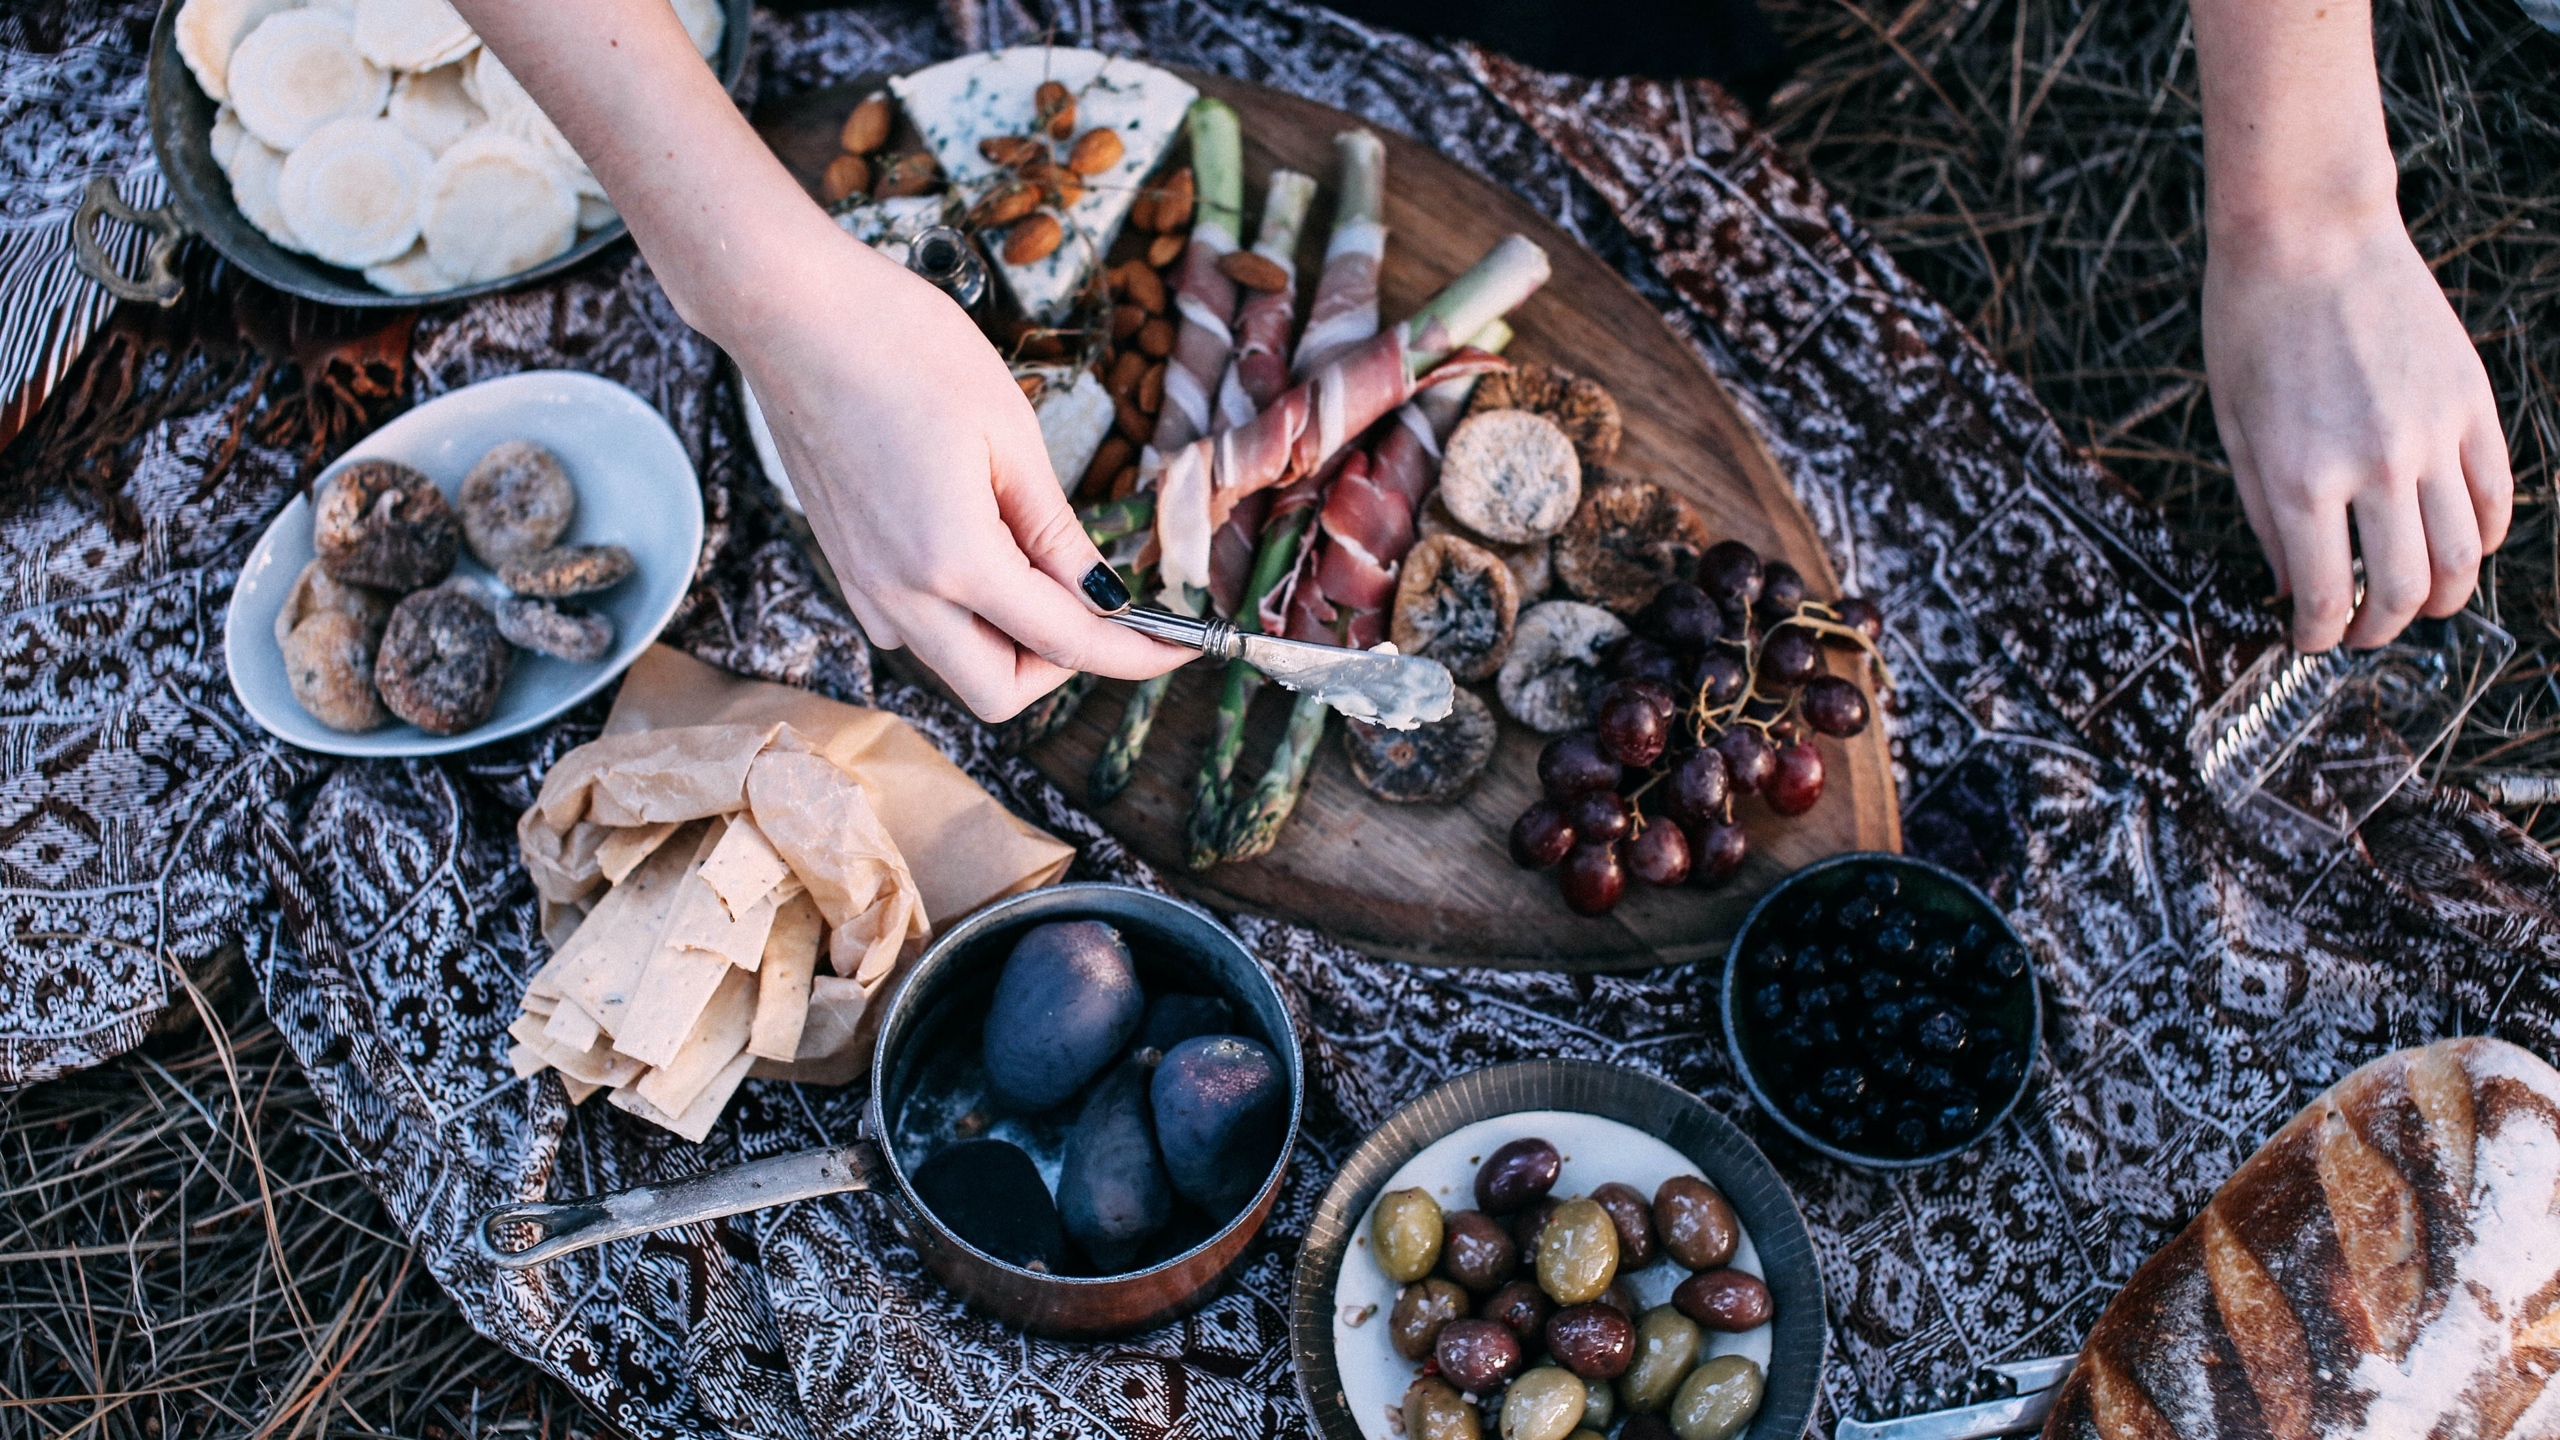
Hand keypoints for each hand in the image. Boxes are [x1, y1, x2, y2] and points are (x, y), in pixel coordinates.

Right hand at [734, 233, 1186, 719]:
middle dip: (1061, 664)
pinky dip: (966, 611)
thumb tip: (1104, 595)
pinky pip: (918, 625)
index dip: (1136, 653)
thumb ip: (1056, 533)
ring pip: (955, 663)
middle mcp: (899, 595)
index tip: (1180, 646)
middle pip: (999, 692)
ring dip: (1011, 639)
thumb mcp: (1008, 434)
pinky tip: (986, 542)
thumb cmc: (897, 346)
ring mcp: (863, 586)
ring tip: (1043, 555)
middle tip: (1105, 603)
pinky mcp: (847, 567)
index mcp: (952, 561)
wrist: (789, 311)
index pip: (1066, 643)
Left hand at [2203, 212, 2510, 651]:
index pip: (2325, 597)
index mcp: (2303, 477)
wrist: (2309, 235)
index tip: (2312, 638)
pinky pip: (2496, 495)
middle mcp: (2376, 463)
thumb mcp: (2234, 429)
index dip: (2318, 635)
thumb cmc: (2251, 328)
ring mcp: (2434, 433)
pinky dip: (2482, 536)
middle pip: (2404, 589)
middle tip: (2363, 631)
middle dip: (2381, 629)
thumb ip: (2266, 515)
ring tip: (2415, 600)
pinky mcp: (2472, 402)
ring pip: (2464, 555)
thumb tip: (2290, 586)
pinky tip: (2457, 546)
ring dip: (2441, 596)